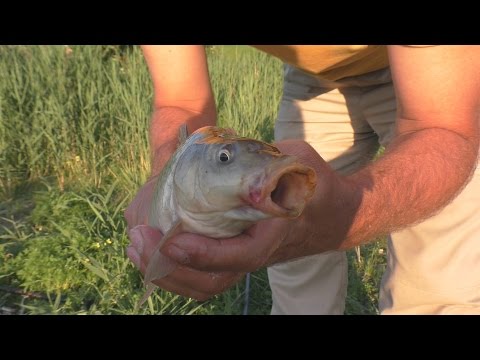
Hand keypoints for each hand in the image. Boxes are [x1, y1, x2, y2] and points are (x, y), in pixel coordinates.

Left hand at [126, 140, 344, 300]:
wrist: (332, 214)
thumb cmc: (316, 186)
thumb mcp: (299, 161)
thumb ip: (270, 156)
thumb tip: (231, 155)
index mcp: (275, 234)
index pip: (239, 257)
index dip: (203, 253)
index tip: (170, 237)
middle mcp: (256, 254)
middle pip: (212, 280)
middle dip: (171, 267)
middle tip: (137, 241)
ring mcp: (242, 257)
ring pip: (202, 282)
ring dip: (165, 270)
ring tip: (134, 246)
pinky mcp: (232, 253)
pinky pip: (200, 272)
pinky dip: (172, 267)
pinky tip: (149, 248)